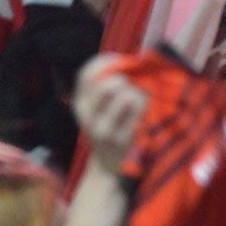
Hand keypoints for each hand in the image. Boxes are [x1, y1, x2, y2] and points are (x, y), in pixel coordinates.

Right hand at [73, 54, 147, 175]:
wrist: (105, 165)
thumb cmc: (106, 127)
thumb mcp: (95, 108)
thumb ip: (104, 86)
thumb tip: (131, 60)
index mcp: (80, 104)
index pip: (87, 74)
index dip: (105, 62)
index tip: (119, 61)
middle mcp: (88, 116)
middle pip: (108, 84)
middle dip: (125, 80)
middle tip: (131, 85)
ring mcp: (104, 129)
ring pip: (126, 96)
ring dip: (138, 93)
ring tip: (140, 97)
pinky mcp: (121, 139)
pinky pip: (139, 113)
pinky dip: (145, 106)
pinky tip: (144, 108)